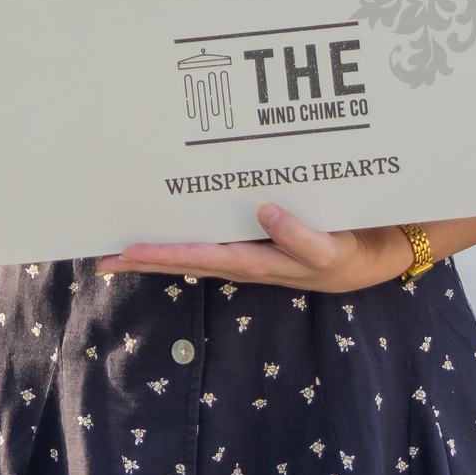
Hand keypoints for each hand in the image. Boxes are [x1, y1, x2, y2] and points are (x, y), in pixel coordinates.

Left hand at [96, 205, 411, 293]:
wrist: (372, 255)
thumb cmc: (348, 252)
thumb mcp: (332, 250)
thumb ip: (301, 237)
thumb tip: (263, 212)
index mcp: (257, 262)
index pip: (200, 257)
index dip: (163, 254)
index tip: (126, 253)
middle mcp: (245, 258)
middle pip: (186, 258)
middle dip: (146, 259)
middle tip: (103, 257)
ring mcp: (249, 250)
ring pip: (195, 249)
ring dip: (161, 247)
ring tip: (125, 246)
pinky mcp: (258, 239)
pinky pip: (213, 236)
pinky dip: (189, 233)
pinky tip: (174, 224)